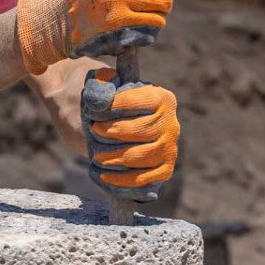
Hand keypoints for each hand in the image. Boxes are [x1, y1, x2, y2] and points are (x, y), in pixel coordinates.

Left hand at [81, 67, 179, 199]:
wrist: (120, 128)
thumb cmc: (112, 106)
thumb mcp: (106, 88)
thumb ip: (101, 85)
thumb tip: (98, 98)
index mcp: (162, 98)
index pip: (134, 102)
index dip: (110, 107)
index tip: (92, 110)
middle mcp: (171, 124)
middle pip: (140, 130)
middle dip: (111, 132)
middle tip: (93, 130)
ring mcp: (170, 149)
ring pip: (140, 156)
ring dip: (113, 157)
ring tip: (96, 156)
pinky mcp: (165, 170)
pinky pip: (142, 179)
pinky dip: (120, 179)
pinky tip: (103, 175)